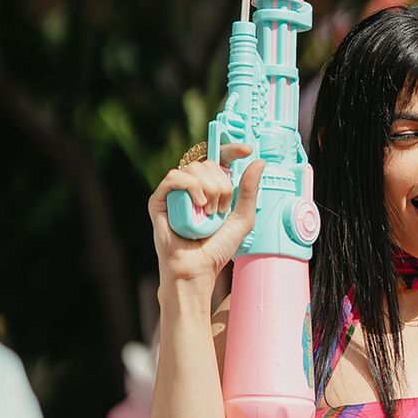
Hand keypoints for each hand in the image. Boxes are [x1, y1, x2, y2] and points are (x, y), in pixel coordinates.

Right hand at [147, 142, 264, 288]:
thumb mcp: (243, 218)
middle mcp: (191, 187)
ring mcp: (174, 192)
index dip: (231, 149)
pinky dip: (190, 187)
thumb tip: (258, 162)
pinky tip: (199, 204)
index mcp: (210, 188)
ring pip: (193, 168)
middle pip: (209, 163)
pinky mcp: (159, 199)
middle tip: (222, 210)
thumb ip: (249, 191)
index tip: (246, 151)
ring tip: (210, 213)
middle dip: (223, 185)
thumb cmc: (217, 248)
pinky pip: (174, 177)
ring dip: (209, 190)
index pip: (218, 158)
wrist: (198, 268)